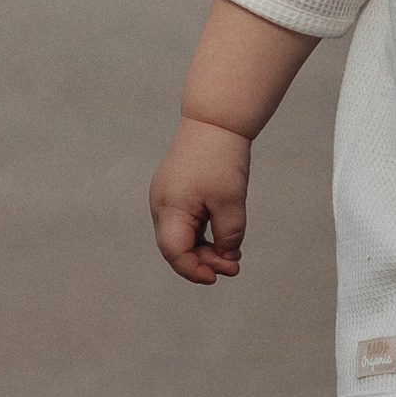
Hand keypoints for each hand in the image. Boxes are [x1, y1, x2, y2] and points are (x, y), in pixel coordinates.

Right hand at [150, 115, 251, 285]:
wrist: (215, 119)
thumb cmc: (221, 159)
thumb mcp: (231, 203)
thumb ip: (229, 236)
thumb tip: (227, 258)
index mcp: (169, 209)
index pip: (175, 253)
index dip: (194, 271)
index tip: (217, 277)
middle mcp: (161, 205)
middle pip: (177, 247)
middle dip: (204, 261)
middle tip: (233, 267)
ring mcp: (167, 197)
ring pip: (182, 235)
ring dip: (205, 248)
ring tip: (231, 255)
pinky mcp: (176, 190)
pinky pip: (186, 221)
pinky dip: (203, 232)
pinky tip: (222, 238)